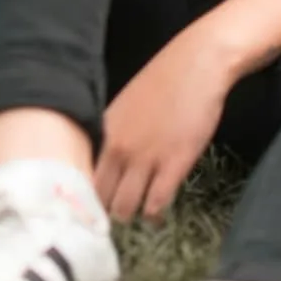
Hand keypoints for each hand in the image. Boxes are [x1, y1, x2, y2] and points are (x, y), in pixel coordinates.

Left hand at [94, 27, 231, 223]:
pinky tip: (157, 213)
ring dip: (131, 215)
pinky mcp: (174, 164)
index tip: (93, 204)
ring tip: (137, 214)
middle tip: (116, 215)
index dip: (88, 195)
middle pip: (100, 198)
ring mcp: (145, 158)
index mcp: (104, 131)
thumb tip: (107, 161)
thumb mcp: (125, 105)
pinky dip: (154, 214)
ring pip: (125, 208)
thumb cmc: (165, 79)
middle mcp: (118, 148)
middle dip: (107, 211)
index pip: (83, 177)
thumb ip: (113, 133)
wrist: (198, 65)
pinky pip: (156, 204)